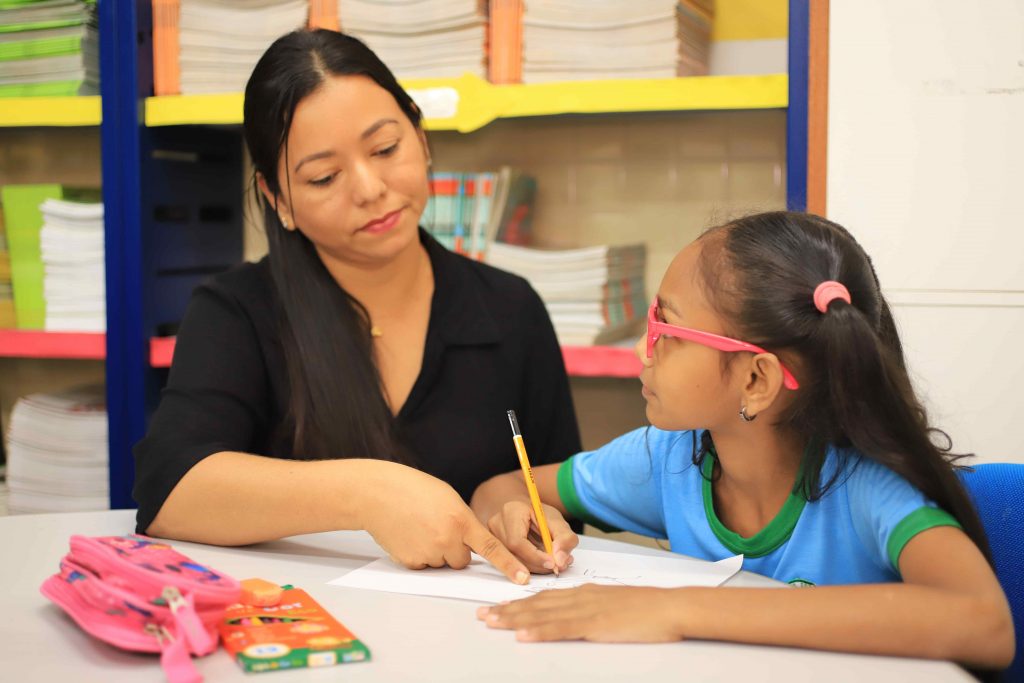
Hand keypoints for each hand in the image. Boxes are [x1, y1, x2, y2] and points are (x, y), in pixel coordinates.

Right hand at [360, 462, 529, 583]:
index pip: (492, 547)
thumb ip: (463, 521)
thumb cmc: (412, 490)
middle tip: (437, 527)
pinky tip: (409, 535)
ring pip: (442, 563)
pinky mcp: (411, 563)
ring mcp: (428, 553)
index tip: (524, 578)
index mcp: (461, 520)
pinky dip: (419, 555)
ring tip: (419, 527)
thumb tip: (468, 545)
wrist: (377, 494)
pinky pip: (424, 566)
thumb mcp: (448, 498)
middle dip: (456, 548)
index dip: (509, 565)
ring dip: (436, 551)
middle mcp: (447, 539)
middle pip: (463, 559)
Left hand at [477, 585, 682, 641]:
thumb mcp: (614, 604)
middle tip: (482, 615)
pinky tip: (523, 635)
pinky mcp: (595, 624)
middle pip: (537, 604)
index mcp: (584, 593)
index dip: (518, 603)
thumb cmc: (648, 609)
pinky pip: (562, 628)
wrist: (670, 607)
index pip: (544, 598)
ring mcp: (586, 610)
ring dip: (514, 618)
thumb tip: (576, 615)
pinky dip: (540, 631)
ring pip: (543, 614)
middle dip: (507, 610)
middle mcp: (580, 597)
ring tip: (492, 622)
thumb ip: (593, 607)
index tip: (497, 607)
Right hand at [486, 500, 576, 573]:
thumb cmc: (539, 515)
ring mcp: (491, 537)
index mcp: (511, 511)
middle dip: (538, 565)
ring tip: (554, 563)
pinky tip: (541, 562)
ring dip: (535, 567)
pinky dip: (529, 567)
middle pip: (513, 555)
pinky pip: (511, 563)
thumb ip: (565, 538)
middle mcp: (496, 524)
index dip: (535, 556)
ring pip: (513, 562)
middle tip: (558, 567)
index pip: (517, 541)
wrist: (525, 512)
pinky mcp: (493, 548)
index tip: (552, 563)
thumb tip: (561, 560)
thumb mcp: (558, 521)